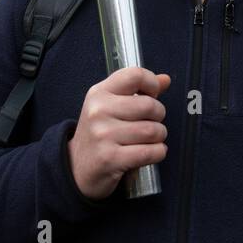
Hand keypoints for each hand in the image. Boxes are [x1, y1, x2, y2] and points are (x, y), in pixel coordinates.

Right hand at [67, 67, 169, 200]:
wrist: (77, 167)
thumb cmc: (100, 134)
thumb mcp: (111, 106)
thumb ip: (139, 91)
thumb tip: (165, 79)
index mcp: (99, 93)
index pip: (135, 75)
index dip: (152, 84)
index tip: (152, 95)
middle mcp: (99, 111)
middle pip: (150, 105)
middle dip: (158, 116)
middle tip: (150, 123)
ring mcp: (103, 135)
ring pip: (153, 131)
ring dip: (159, 137)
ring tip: (148, 140)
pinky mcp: (110, 158)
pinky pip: (151, 152)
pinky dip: (158, 153)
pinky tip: (150, 152)